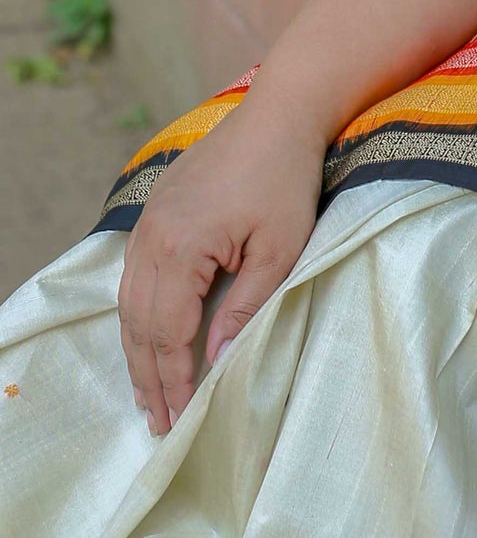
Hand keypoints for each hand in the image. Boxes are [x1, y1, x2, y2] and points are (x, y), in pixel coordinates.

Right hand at [118, 94, 324, 436]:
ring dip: (138, 351)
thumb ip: (247, 305)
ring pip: (129, 303)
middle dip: (149, 377)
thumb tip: (220, 360)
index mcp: (181, 247)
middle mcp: (152, 237)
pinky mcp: (154, 213)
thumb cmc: (286, 178)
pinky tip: (147, 337)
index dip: (175, 379)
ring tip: (148, 394)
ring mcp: (148, 223)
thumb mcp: (280, 247)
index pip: (169, 332)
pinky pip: (134, 277)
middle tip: (158, 423)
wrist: (278, 114)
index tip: (181, 419)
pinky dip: (139, 315)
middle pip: (140, 324)